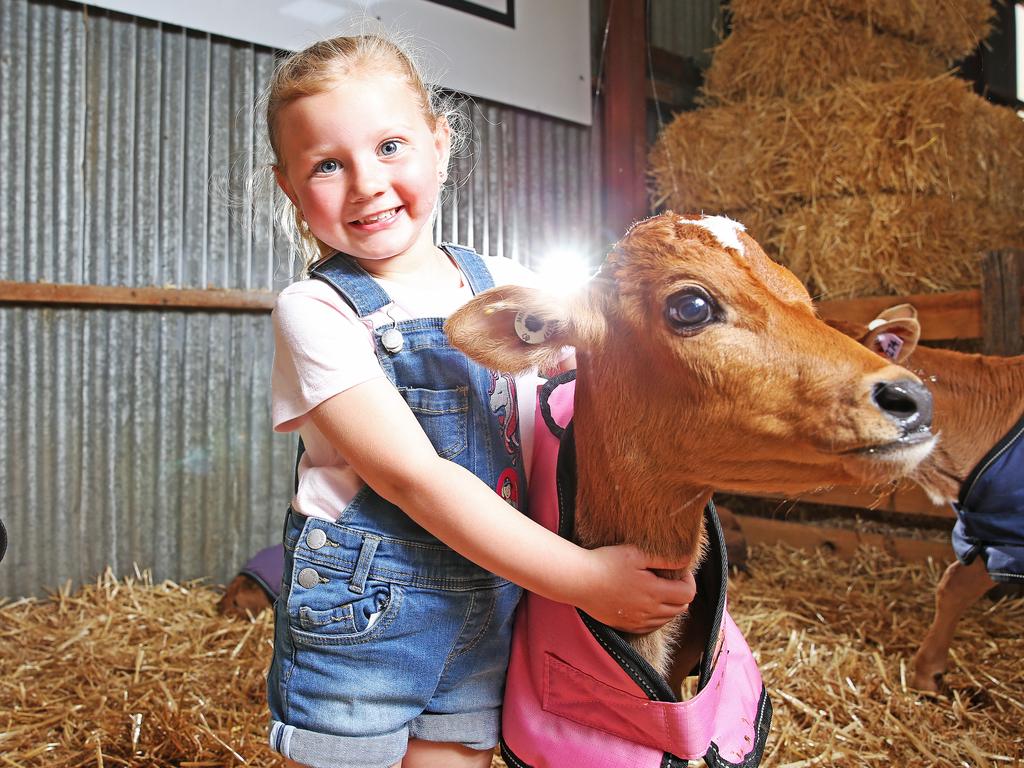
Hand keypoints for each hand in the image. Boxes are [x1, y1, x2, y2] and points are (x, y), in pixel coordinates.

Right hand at [573, 545, 695, 633]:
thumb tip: (686, 560)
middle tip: (671, 579)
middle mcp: (649, 611)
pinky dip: (657, 617)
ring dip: (670, 605)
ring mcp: (638, 622)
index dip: (689, 580)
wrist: (578, 581)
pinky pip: (652, 627)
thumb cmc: (606, 562)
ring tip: (658, 589)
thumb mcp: (636, 553)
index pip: (689, 594)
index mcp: (654, 592)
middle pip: (680, 608)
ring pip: (667, 619)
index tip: (680, 571)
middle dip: (681, 593)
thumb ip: (665, 558)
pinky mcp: (627, 627)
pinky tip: (648, 603)